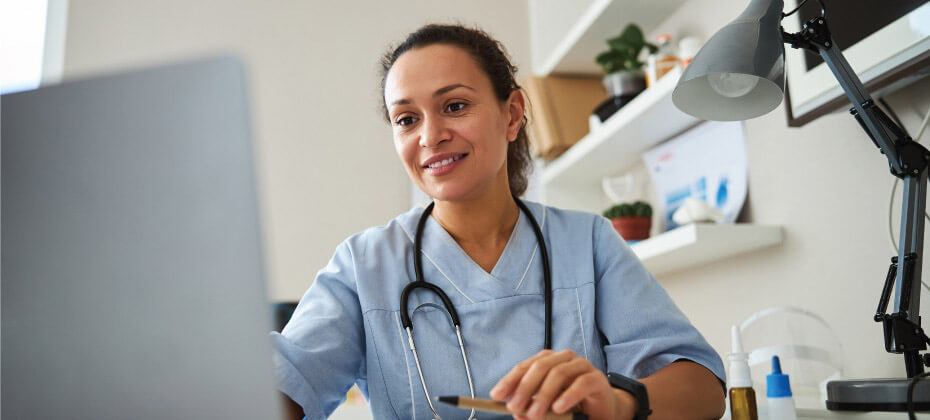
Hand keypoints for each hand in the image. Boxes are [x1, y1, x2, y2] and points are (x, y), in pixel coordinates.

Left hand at [489, 349, 635, 419]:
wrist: (603, 412)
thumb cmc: (571, 408)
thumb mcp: (546, 410)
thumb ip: (532, 410)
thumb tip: (516, 413)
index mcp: (548, 362)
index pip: (525, 366)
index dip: (510, 380)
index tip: (496, 395)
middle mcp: (563, 359)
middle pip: (540, 366)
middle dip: (524, 387)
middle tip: (514, 406)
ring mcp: (581, 366)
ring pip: (558, 373)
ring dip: (543, 395)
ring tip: (534, 414)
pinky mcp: (597, 378)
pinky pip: (581, 383)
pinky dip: (568, 395)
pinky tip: (558, 408)